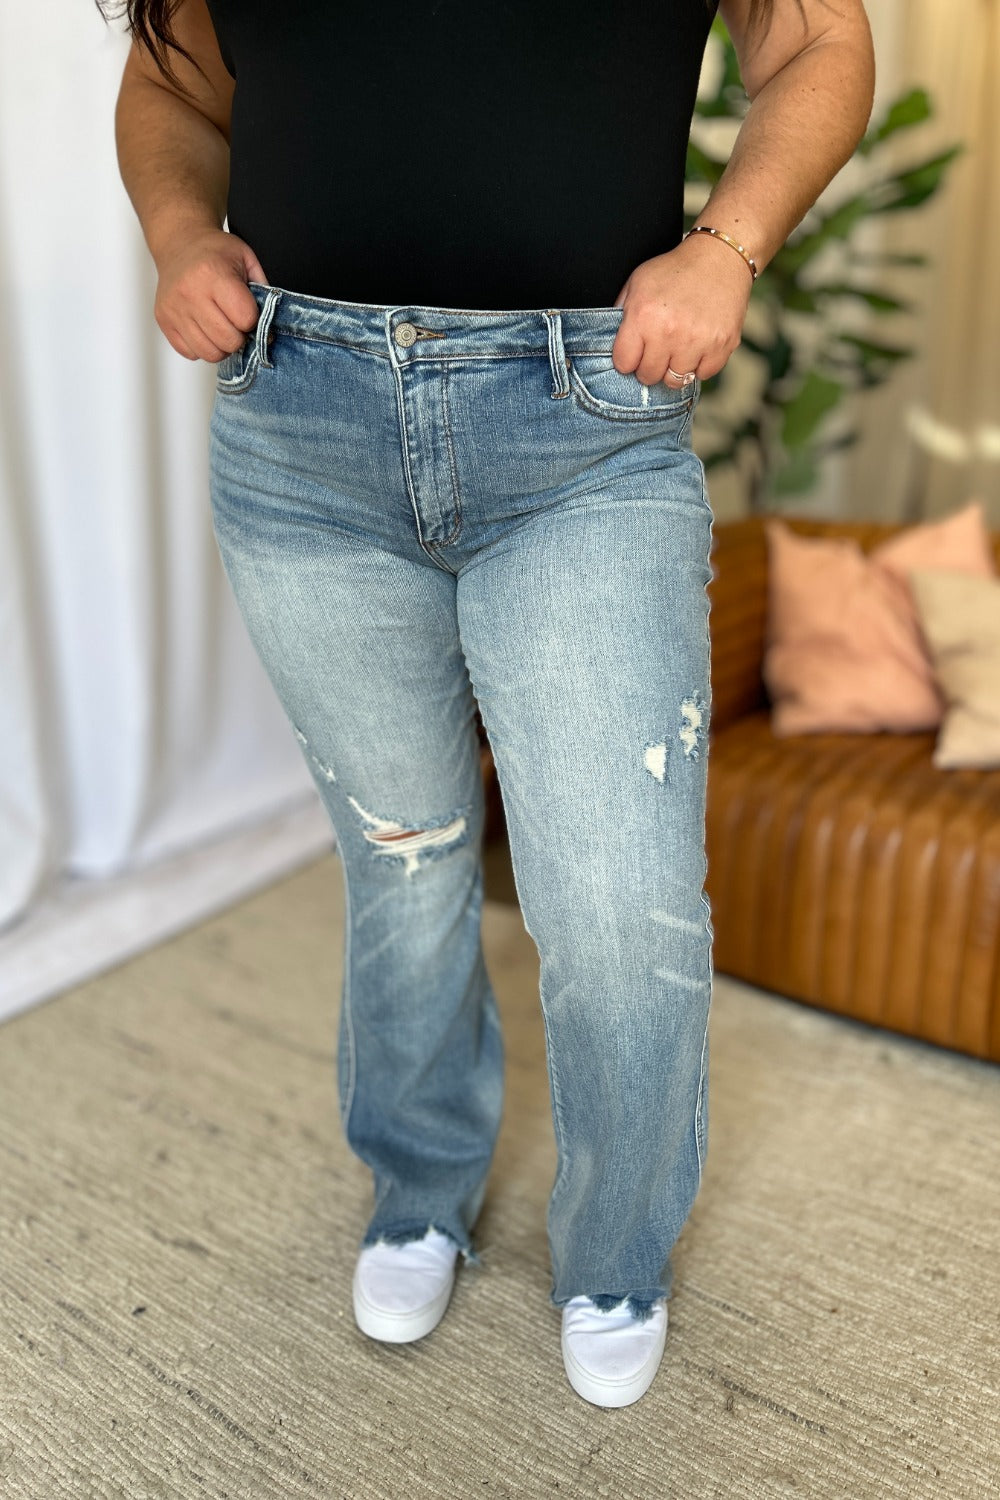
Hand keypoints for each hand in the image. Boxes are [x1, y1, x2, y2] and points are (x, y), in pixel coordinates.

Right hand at [153, 228, 268, 363]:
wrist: (180, 244)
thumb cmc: (215, 252)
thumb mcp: (246, 258)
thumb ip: (263, 290)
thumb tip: (270, 328)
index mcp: (213, 274)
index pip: (245, 319)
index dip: (252, 320)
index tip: (248, 311)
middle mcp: (190, 293)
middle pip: (228, 341)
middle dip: (239, 337)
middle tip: (236, 323)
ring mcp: (174, 309)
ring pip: (209, 353)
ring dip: (221, 346)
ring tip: (222, 328)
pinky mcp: (164, 321)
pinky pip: (191, 353)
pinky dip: (202, 347)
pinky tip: (204, 328)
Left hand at [611, 233, 753, 390]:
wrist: (719, 258)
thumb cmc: (675, 270)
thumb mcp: (637, 283)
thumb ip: (620, 314)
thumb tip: (612, 344)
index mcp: (644, 316)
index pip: (624, 364)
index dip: (627, 359)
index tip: (635, 350)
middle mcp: (669, 332)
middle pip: (649, 376)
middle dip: (649, 366)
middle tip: (657, 350)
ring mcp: (698, 341)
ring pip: (675, 381)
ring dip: (674, 369)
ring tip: (677, 348)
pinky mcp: (722, 345)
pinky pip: (703, 375)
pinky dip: (699, 365)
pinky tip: (697, 346)